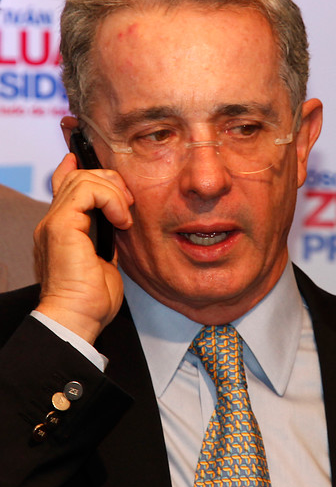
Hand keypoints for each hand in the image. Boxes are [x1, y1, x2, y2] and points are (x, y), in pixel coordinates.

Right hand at [34, 153, 133, 343]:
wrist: (78, 317)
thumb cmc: (91, 299)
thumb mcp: (103, 261)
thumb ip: (104, 238)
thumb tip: (117, 226)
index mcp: (62, 229)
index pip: (64, 185)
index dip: (81, 168)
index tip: (108, 173)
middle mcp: (54, 221)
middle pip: (78, 176)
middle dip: (110, 181)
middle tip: (129, 204)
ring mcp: (55, 222)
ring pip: (82, 178)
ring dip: (113, 191)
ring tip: (125, 216)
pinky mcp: (62, 225)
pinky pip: (87, 190)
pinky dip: (110, 199)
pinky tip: (121, 220)